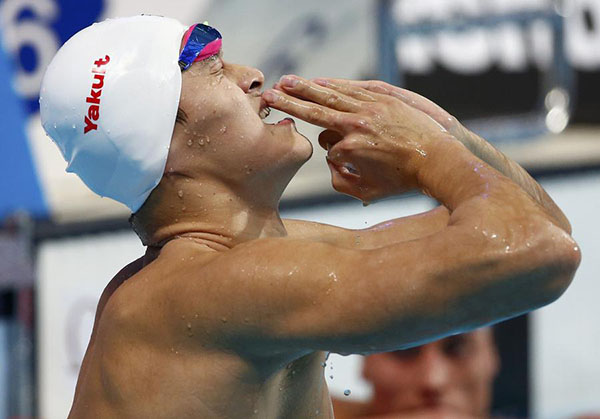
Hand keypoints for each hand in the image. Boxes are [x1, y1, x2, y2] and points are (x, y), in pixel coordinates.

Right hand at [263, 75, 453, 201]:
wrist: (438, 160)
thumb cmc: (403, 181)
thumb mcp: (367, 192)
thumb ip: (341, 182)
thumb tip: (330, 162)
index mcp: (350, 150)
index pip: (327, 151)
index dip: (337, 163)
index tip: (355, 170)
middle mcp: (356, 126)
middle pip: (314, 112)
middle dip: (288, 103)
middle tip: (268, 95)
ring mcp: (369, 109)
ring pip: (330, 95)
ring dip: (305, 88)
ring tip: (285, 81)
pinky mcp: (381, 99)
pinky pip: (351, 89)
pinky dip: (333, 85)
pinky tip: (318, 80)